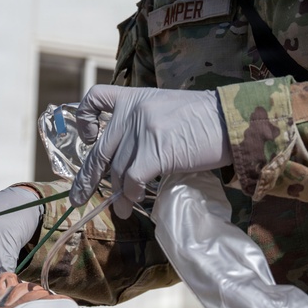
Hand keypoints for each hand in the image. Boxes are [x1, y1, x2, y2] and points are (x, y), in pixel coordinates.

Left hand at [73, 85, 231, 218]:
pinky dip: (130, 195)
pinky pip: (132, 180)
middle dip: (87, 178)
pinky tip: (133, 204)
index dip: (84, 119)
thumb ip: (141, 122)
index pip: (95, 98)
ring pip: (117, 171)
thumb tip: (123, 156)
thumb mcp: (164, 107)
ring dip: (118, 194)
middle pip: (100, 150)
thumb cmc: (203, 119)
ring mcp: (142, 132)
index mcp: (133, 97)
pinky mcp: (154, 152)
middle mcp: (132, 113)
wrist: (228, 121)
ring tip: (122, 209)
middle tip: (79, 197)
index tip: (88, 138)